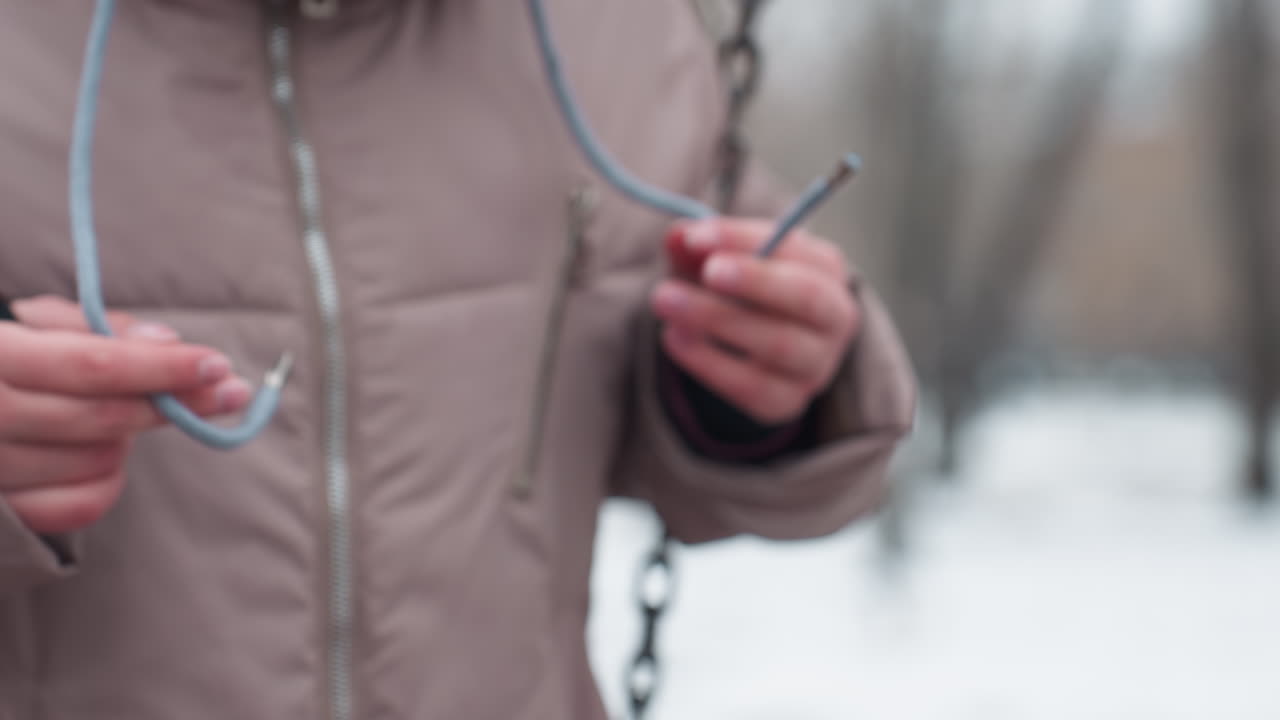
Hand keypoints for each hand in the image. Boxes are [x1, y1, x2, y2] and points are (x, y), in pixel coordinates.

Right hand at [0, 296, 251, 533]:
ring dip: (129, 438)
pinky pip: (80, 506)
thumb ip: (95, 327)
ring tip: (125, 413)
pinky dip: (108, 480)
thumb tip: (166, 340)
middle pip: (103, 418)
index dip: (161, 366)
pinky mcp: (0, 513)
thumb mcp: (31, 326)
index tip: (217, 364)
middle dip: (172, 404)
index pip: (91, 364)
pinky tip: (108, 453)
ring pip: (98, 461)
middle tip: (229, 391)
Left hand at [651, 218, 859, 424]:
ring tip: (665, 299)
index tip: (696, 236)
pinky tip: (673, 337)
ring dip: (719, 319)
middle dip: (756, 280)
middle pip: (807, 298)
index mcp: (825, 268)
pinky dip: (708, 362)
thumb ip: (699, 245)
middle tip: (707, 271)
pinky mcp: (786, 401)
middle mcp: (834, 317)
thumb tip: (678, 235)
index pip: (794, 247)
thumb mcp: (718, 258)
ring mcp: (816, 365)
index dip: (743, 239)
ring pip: (779, 344)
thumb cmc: (738, 289)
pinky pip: (751, 386)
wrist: (748, 345)